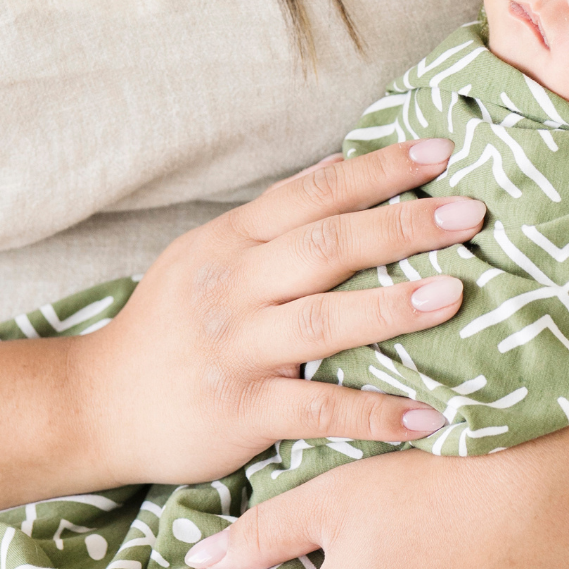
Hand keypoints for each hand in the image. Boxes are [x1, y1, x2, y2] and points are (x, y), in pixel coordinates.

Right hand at [76, 140, 487, 485]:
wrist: (97, 403)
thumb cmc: (169, 325)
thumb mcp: (209, 254)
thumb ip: (275, 218)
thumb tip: (342, 165)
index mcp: (232, 240)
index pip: (313, 193)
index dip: (378, 170)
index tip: (442, 152)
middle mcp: (234, 286)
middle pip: (325, 245)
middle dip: (401, 225)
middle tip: (471, 214)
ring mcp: (236, 348)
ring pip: (321, 321)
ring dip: (390, 307)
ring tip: (454, 294)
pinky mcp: (240, 410)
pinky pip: (316, 409)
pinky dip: (373, 413)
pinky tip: (427, 416)